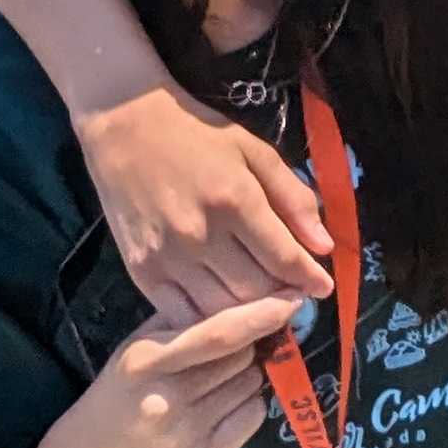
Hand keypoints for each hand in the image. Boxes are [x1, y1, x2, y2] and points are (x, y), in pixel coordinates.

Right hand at [33, 294, 296, 447]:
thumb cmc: (121, 389)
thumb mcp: (139, 346)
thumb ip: (185, 321)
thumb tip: (249, 297)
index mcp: (148, 360)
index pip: (218, 334)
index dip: (261, 314)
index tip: (293, 298)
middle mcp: (168, 398)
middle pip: (243, 357)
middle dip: (249, 345)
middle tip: (235, 347)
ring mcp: (188, 433)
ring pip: (251, 385)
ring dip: (248, 374)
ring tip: (221, 378)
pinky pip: (253, 416)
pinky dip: (248, 403)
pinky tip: (223, 404)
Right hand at [73, 79, 332, 313]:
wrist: (124, 126)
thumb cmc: (196, 133)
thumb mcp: (254, 151)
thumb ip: (293, 197)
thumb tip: (324, 245)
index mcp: (235, 199)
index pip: (283, 258)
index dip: (309, 278)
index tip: (323, 288)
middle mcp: (201, 234)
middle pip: (255, 290)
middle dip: (283, 297)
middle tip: (294, 293)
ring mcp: (168, 256)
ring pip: (221, 309)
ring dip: (248, 313)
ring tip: (263, 304)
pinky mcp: (141, 271)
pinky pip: (182, 315)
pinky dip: (208, 320)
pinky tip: (223, 309)